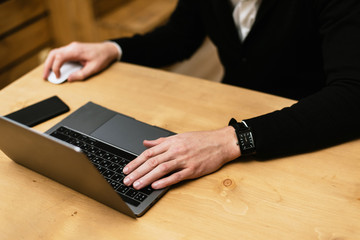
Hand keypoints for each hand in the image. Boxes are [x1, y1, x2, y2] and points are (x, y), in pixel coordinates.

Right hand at [43, 41, 119, 81]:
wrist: (108, 50)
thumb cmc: (102, 58)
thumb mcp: (93, 69)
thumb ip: (81, 75)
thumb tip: (69, 79)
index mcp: (76, 51)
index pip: (59, 57)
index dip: (55, 68)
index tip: (57, 76)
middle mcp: (72, 47)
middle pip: (53, 54)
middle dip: (47, 65)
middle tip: (45, 76)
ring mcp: (71, 47)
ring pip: (55, 53)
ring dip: (49, 63)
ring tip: (48, 74)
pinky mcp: (72, 49)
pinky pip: (60, 54)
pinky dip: (55, 61)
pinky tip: (54, 69)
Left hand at [123, 126, 240, 189]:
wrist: (221, 142)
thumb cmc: (201, 140)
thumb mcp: (179, 136)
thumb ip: (161, 141)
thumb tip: (145, 143)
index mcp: (171, 142)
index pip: (149, 153)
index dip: (135, 162)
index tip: (126, 169)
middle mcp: (175, 150)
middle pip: (152, 162)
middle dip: (137, 172)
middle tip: (126, 180)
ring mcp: (184, 160)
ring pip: (161, 169)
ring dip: (147, 178)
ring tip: (136, 185)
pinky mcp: (193, 169)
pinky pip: (176, 176)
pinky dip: (165, 181)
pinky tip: (155, 186)